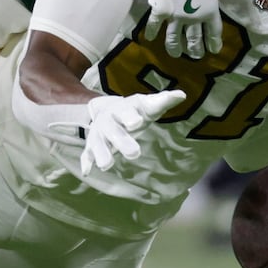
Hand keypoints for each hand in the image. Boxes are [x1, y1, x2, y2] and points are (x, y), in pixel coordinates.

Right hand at [51, 90, 185, 176]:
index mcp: (121, 109)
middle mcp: (107, 121)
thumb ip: (162, 101)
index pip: (125, 111)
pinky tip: (87, 172)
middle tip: (134, 154)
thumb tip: (181, 95)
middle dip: (121, 141)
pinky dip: (86, 162)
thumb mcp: (145, 105)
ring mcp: (98, 134)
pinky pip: (86, 154)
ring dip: (102, 154)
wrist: (105, 110)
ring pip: (97, 144)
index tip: (137, 123)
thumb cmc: (133, 111)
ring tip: (107, 166)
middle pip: (112, 131)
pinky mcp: (91, 146)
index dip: (130, 116)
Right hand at [144, 0, 224, 58]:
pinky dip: (152, 33)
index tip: (214, 50)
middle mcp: (193, 17)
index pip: (214, 31)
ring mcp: (175, 17)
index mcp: (209, 9)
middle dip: (196, 50)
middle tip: (196, 55)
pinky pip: (154, 26)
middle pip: (195, 39)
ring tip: (176, 54)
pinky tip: (150, 39)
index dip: (214, 42)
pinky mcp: (159, 11)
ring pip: (174, 39)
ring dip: (175, 49)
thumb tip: (205, 2)